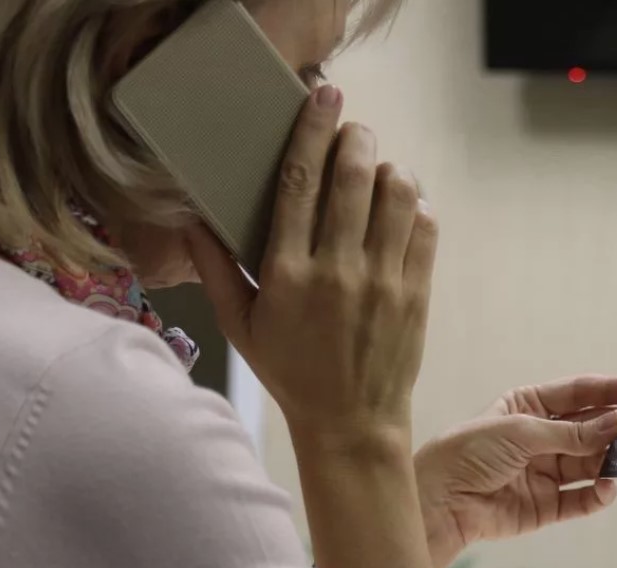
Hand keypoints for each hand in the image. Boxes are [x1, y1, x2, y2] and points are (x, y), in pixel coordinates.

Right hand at [188, 85, 438, 437]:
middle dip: (356, 137)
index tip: (321, 96)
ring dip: (388, 170)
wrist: (351, 422)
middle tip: (353, 129)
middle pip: (353, 177)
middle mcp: (338, 271)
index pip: (299, 184)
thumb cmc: (291, 373)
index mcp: (288, 274)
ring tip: (377, 173)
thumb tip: (190, 221)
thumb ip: (216, 271)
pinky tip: (399, 212)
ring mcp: (383, 281)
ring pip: (397, 195)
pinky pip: (425, 228)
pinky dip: (415, 207)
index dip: (311, 132)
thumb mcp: (241, 328)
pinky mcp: (416, 292)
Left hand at [414, 375, 616, 567]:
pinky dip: (598, 494)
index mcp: (527, 406)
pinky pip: (580, 498)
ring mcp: (543, 471)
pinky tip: (609, 486)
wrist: (441, 500)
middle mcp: (539, 437)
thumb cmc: (470, 452)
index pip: (576, 393)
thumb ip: (571, 433)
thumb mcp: (521, 431)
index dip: (610, 390)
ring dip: (613, 459)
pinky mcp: (545, 505)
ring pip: (590, 463)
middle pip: (588, 428)